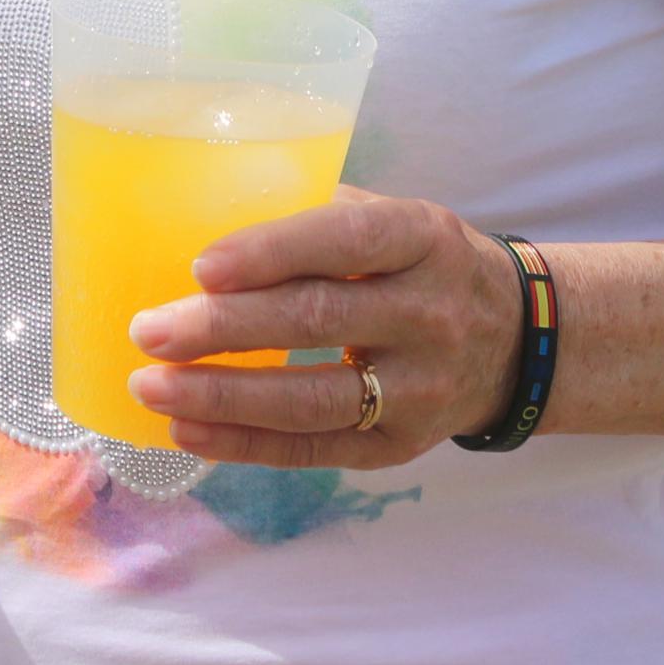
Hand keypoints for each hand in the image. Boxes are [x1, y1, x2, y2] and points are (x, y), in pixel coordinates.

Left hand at [119, 190, 523, 471]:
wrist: (515, 341)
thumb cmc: (420, 265)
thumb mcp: (394, 220)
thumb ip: (316, 216)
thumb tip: (196, 216)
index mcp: (423, 238)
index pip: (347, 239)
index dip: (273, 252)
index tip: (202, 266)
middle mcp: (429, 312)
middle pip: (317, 321)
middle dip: (223, 327)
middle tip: (148, 330)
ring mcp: (420, 387)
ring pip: (312, 398)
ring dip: (222, 397)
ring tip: (151, 388)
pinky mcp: (400, 446)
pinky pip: (314, 449)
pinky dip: (244, 445)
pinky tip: (186, 432)